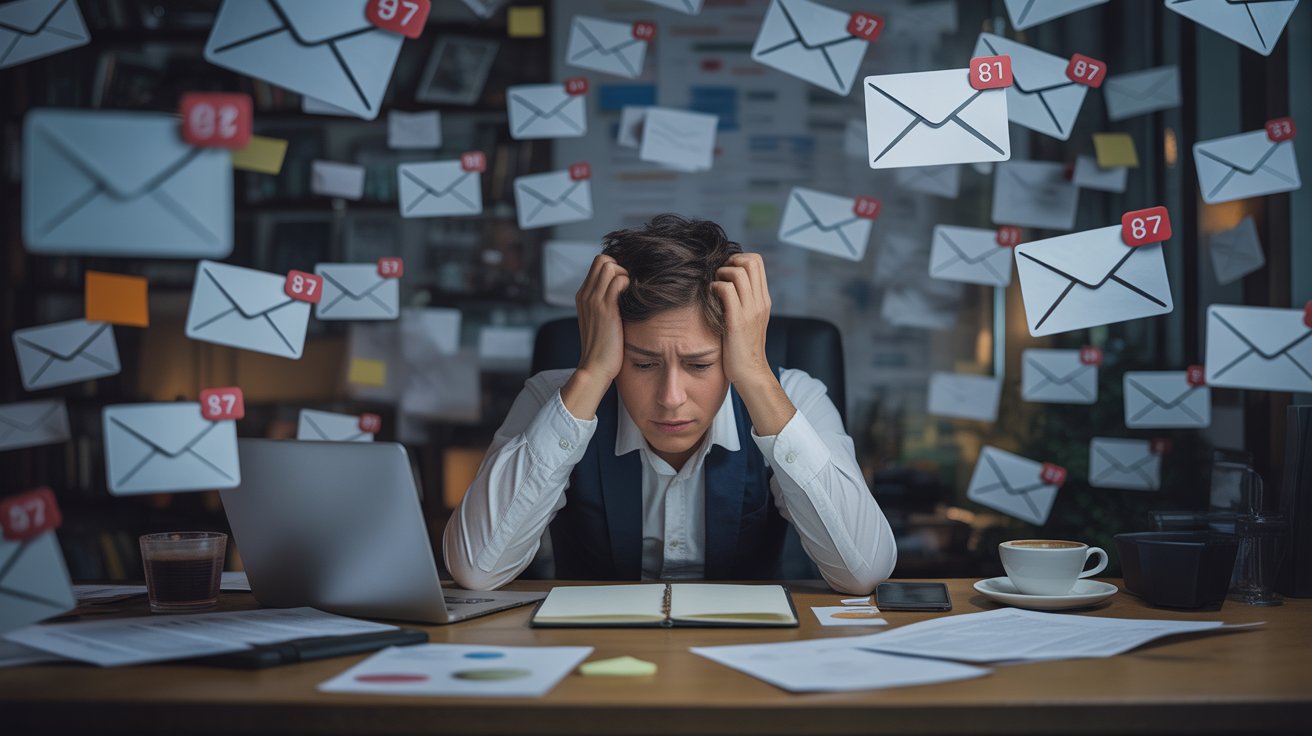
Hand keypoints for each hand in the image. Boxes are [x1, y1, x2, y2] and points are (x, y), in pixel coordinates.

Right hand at [575, 254, 628, 381]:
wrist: (595, 367)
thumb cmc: (602, 348)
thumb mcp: (600, 321)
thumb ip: (606, 305)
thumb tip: (623, 294)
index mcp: (583, 296)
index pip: (598, 264)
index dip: (615, 267)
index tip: (626, 282)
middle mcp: (585, 294)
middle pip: (602, 259)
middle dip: (620, 266)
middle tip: (629, 286)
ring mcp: (594, 300)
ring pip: (610, 265)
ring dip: (625, 274)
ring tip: (630, 294)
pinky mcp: (606, 308)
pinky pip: (619, 280)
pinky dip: (629, 284)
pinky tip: (632, 301)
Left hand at [712, 253, 794, 435]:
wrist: (751, 373)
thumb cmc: (743, 349)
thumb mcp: (748, 321)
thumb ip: (742, 303)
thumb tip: (725, 287)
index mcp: (763, 299)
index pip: (757, 262)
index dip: (739, 259)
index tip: (725, 271)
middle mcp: (760, 301)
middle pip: (751, 261)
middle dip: (730, 261)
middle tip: (719, 275)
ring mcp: (751, 310)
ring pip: (739, 271)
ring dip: (721, 274)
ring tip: (714, 287)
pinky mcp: (738, 321)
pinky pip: (726, 290)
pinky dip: (715, 287)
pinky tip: (710, 298)